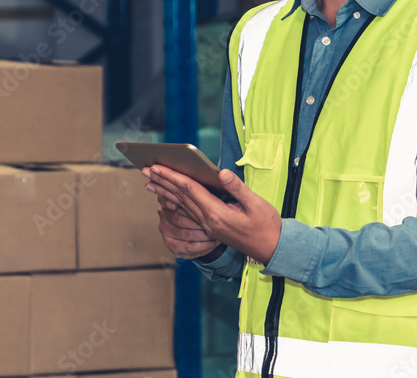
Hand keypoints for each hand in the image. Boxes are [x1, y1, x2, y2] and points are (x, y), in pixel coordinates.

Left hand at [143, 165, 281, 265]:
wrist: (271, 249)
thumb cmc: (266, 226)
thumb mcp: (256, 204)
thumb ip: (237, 188)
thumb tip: (222, 173)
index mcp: (216, 214)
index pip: (189, 190)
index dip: (172, 176)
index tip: (157, 166)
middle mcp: (208, 221)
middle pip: (180, 197)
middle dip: (162, 182)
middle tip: (145, 170)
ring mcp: (208, 226)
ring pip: (181, 205)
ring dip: (165, 192)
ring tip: (150, 182)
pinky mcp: (210, 227)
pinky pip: (188, 212)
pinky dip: (175, 201)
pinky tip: (168, 196)